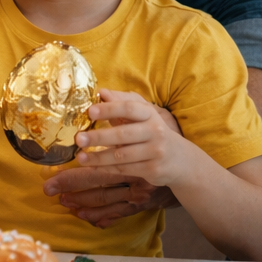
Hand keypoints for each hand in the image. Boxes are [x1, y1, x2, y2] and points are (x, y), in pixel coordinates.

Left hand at [73, 89, 199, 185]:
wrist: (182, 160)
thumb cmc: (153, 133)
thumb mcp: (142, 116)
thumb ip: (122, 103)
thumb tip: (101, 92)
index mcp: (150, 115)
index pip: (129, 108)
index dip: (109, 109)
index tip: (90, 111)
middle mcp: (155, 132)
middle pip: (123, 134)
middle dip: (99, 137)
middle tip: (78, 139)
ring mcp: (156, 152)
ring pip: (122, 155)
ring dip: (98, 157)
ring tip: (80, 157)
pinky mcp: (153, 170)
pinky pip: (125, 169)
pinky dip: (106, 168)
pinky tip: (91, 166)